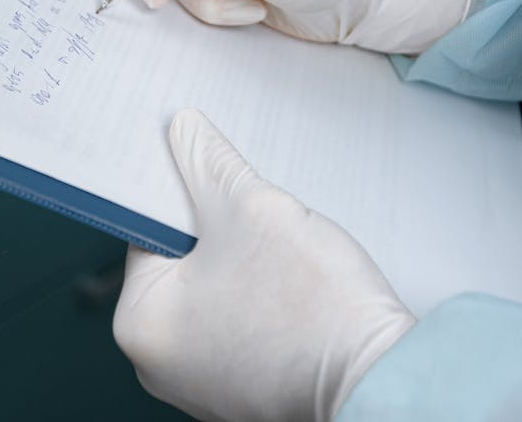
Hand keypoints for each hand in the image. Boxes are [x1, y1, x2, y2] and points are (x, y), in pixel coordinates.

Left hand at [113, 109, 414, 421]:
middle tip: (253, 213)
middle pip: (180, 262)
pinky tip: (291, 288)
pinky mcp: (245, 389)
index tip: (200, 163)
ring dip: (243, 262)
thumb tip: (183, 132)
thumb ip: (207, 162)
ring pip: (214, 292)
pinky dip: (260, 299)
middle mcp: (159, 363)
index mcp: (139, 323)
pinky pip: (240, 325)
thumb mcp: (248, 207)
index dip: (177, 188)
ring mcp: (203, 382)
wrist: (382, 381)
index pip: (144, 229)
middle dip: (216, 228)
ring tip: (280, 256)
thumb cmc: (312, 308)